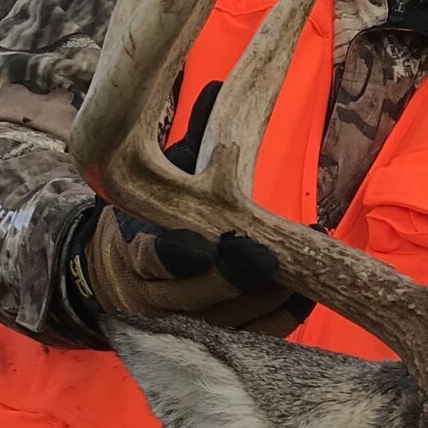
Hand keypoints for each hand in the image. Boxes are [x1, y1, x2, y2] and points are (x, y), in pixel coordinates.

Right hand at [69, 82, 310, 336]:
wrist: (119, 277)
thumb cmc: (151, 216)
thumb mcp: (157, 175)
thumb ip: (188, 138)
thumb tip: (216, 85)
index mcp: (137, 251)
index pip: (152, 258)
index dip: (176, 255)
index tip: (202, 243)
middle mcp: (157, 296)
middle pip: (196, 296)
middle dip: (232, 277)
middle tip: (266, 254)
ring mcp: (186, 325)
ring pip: (226, 321)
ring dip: (263, 298)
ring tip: (302, 272)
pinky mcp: (215, 342)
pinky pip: (250, 338)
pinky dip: (279, 319)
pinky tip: (307, 295)